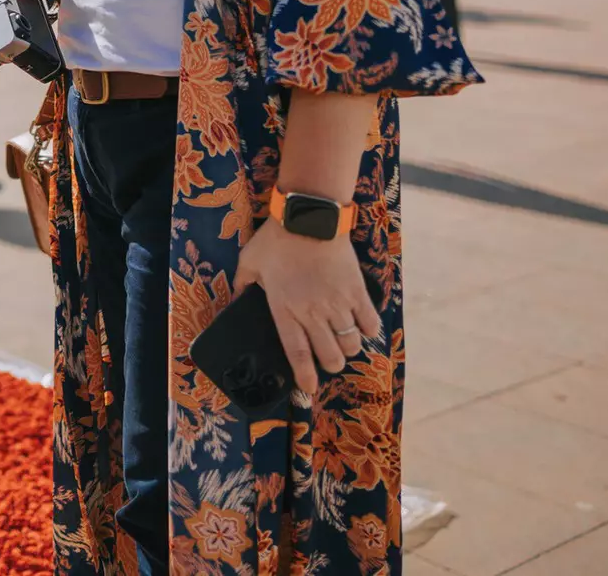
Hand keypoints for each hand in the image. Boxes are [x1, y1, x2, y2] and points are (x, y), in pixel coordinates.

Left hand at [232, 217, 379, 396]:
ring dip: (348, 348)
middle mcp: (313, 312)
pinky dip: (368, 331)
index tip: (308, 388)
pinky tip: (362, 327)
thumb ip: (243, 284)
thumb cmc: (276, 240)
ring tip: (343, 343)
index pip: (296, 352)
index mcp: (284, 308)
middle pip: (330, 355)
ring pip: (351, 343)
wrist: (310, 218)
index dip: (304, 374)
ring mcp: (338, 304)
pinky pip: (370, 323)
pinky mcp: (358, 293)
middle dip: (330, 364)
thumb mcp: (249, 262)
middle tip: (328, 360)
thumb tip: (237, 298)